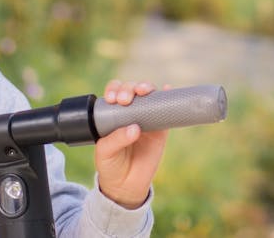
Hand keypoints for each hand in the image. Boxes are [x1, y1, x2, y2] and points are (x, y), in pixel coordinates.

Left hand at [94, 81, 169, 209]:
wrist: (125, 186)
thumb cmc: (111, 166)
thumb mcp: (105, 153)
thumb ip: (116, 139)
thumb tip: (135, 128)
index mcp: (113, 114)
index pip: (114, 93)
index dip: (114, 90)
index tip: (112, 98)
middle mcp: (130, 112)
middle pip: (132, 90)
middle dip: (129, 88)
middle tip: (125, 100)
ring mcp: (147, 119)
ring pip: (149, 96)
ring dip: (147, 87)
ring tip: (143, 91)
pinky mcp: (161, 130)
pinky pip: (166, 111)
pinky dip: (168, 96)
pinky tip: (168, 89)